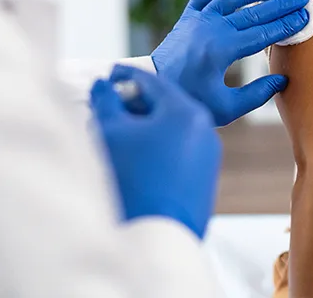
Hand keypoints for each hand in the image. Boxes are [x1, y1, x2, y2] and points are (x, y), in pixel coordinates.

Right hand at [90, 65, 221, 238]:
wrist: (154, 238)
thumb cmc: (130, 180)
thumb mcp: (110, 132)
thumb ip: (105, 100)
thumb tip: (103, 85)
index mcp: (185, 111)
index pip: (152, 81)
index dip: (126, 75)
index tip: (110, 75)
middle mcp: (204, 130)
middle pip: (165, 106)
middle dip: (136, 105)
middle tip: (111, 106)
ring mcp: (209, 157)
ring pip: (174, 131)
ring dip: (148, 129)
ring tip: (120, 136)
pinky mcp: (206, 180)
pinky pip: (180, 153)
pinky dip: (159, 150)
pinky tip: (137, 161)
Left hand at [151, 0, 309, 125]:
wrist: (152, 91)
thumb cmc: (189, 101)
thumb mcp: (225, 108)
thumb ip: (256, 95)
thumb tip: (282, 80)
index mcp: (222, 50)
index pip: (263, 34)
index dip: (286, 25)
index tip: (305, 16)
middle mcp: (211, 29)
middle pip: (253, 14)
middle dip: (280, 6)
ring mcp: (198, 21)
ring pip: (231, 0)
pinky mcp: (186, 19)